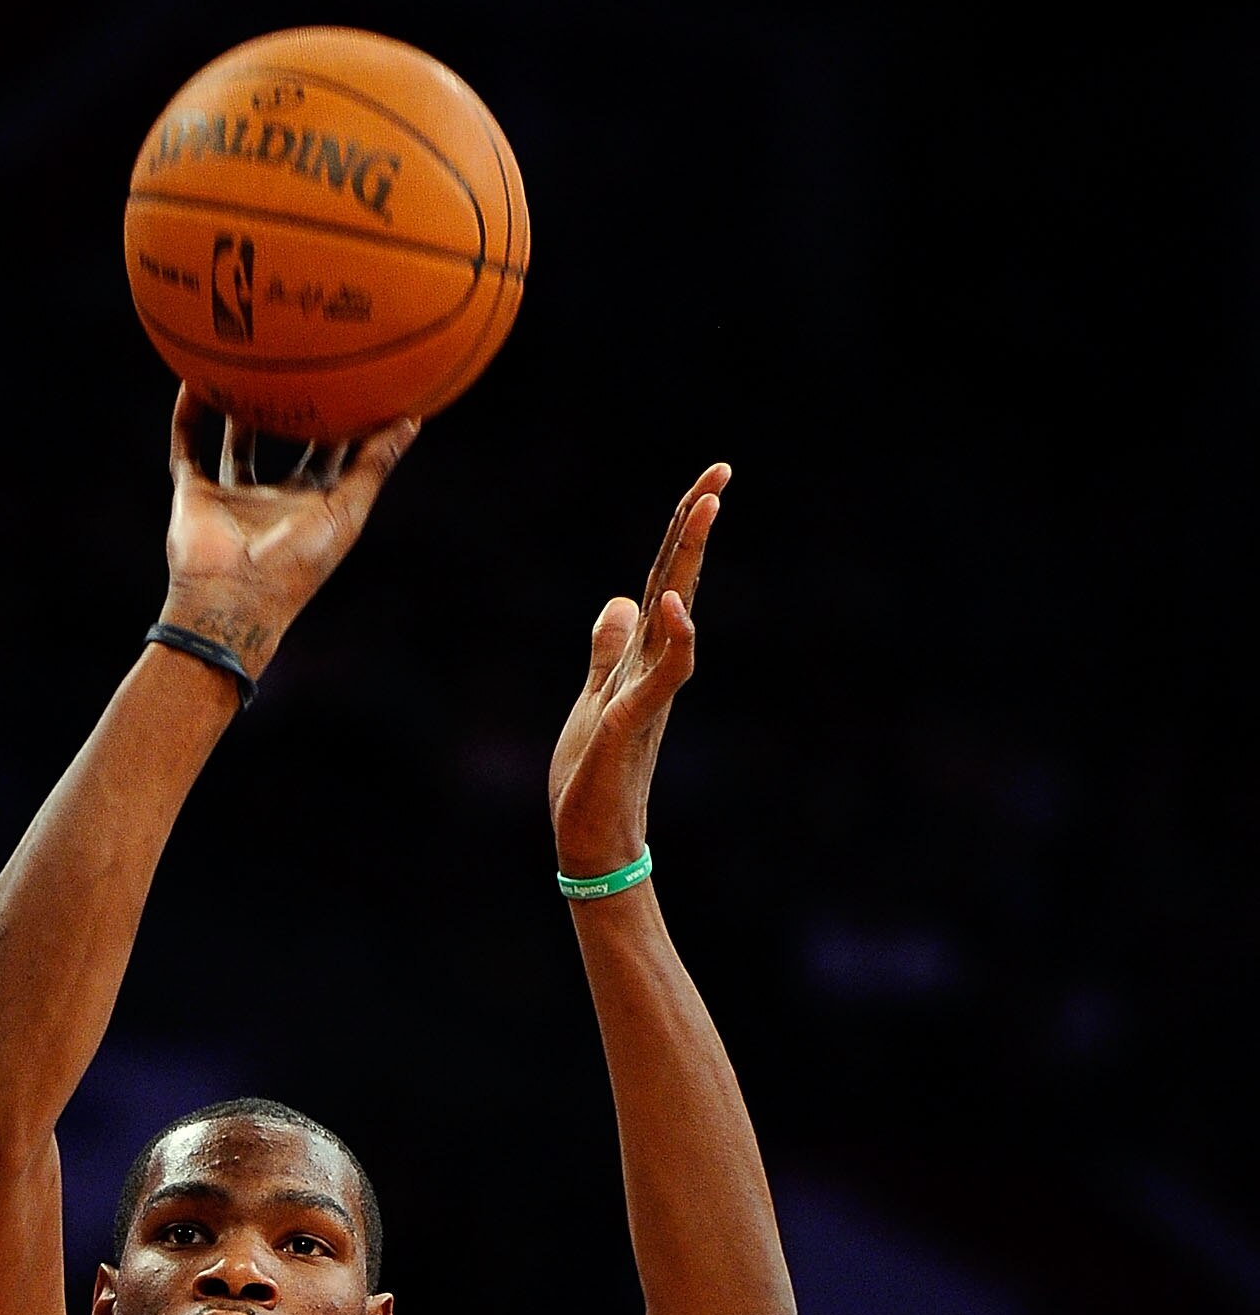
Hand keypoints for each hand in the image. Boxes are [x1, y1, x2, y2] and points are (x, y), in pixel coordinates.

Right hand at [159, 390, 417, 682]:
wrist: (233, 598)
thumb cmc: (296, 562)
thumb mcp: (347, 509)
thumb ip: (375, 464)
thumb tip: (413, 418)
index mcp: (312, 505)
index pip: (334, 455)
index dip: (346, 421)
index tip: (357, 379)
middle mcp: (273, 500)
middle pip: (286, 445)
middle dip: (295, 407)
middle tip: (302, 359)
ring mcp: (232, 498)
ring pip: (236, 444)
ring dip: (240, 409)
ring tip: (246, 362)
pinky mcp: (194, 495)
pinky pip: (187, 447)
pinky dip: (187, 417)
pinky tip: (192, 378)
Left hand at [549, 463, 727, 878]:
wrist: (594, 842)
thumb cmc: (593, 778)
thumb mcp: (594, 698)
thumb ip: (608, 650)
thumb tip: (620, 602)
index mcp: (642, 658)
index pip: (665, 580)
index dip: (682, 531)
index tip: (709, 481)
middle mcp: (654, 669)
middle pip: (677, 584)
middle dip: (695, 527)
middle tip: (720, 471)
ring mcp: (647, 695)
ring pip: (677, 616)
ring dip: (689, 562)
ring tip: (705, 510)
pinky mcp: (630, 724)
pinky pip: (663, 676)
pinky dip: (674, 638)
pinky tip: (676, 603)